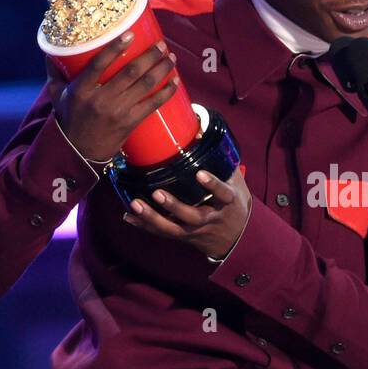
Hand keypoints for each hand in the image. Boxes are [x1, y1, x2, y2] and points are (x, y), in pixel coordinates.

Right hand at [47, 30, 179, 161]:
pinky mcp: (130, 123)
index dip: (115, 48)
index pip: (99, 64)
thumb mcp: (57, 95)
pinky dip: (166, 92)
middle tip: (161, 45)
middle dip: (150, 56)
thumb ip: (55, 72)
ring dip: (161, 69)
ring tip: (171, 58)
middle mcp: (101, 99)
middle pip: (130, 72)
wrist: (80, 152)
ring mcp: (117, 112)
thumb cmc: (69, 118)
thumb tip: (50, 49)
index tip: (131, 34)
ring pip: (145, 86)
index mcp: (81, 90)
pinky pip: (152, 105)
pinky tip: (175, 81)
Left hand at [121, 168, 251, 259]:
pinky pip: (164, 233)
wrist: (238, 238)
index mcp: (227, 202)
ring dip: (153, 218)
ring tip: (135, 205)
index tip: (200, 174)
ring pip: (174, 228)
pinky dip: (146, 226)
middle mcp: (211, 218)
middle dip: (174, 206)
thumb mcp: (235, 183)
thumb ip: (222, 162)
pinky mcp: (185, 237)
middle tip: (157, 193)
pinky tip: (129, 217)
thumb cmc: (234, 204)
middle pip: (192, 216)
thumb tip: (202, 131)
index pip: (222, 193)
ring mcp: (197, 230)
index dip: (213, 184)